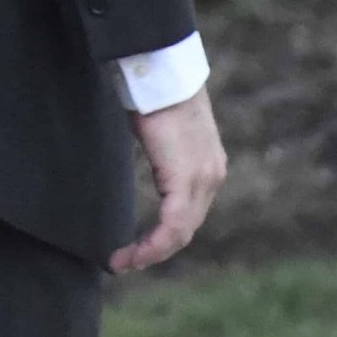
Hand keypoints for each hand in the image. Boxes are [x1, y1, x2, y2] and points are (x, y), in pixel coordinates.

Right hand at [111, 85, 227, 274]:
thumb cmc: (155, 91)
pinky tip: (132, 253)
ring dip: (151, 252)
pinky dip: (152, 245)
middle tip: (126, 263)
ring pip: (181, 232)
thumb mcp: (163, 130)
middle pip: (187, 228)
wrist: (162, 73)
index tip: (140, 246)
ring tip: (123, 263)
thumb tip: (153, 153)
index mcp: (209, 165)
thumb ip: (164, 149)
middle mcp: (213, 176)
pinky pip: (172, 226)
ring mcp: (203, 179)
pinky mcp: (186, 180)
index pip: (191, 212)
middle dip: (156, 250)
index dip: (165, 235)